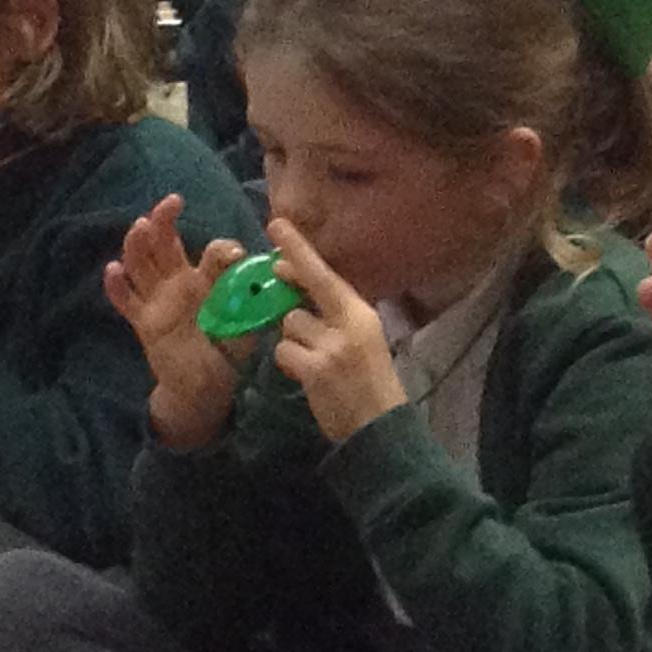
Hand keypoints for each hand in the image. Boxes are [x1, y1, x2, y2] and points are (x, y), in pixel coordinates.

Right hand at [103, 194, 248, 448]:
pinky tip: (112, 270)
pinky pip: (125, 301)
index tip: (235, 254)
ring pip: (141, 264)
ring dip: (137, 244)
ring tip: (140, 226)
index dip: (221, 249)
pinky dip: (116, 286)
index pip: (211, 252)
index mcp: (208, 279)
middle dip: (165, 220)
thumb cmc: (229, 351)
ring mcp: (158, 300)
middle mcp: (179, 282)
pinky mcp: (144, 321)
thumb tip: (276, 278)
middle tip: (171, 203)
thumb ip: (257, 302)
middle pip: (165, 243)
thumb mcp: (248, 325)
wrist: (206, 387)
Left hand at [268, 218, 406, 443]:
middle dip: (289, 267)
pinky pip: (284, 351)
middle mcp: (349, 322)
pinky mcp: (316, 368)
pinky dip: (288, 362)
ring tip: (310, 359)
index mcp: (362, 313)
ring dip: (292, 338)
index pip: (328, 273)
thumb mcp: (363, 340)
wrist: (379, 426)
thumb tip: (294, 290)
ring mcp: (332, 345)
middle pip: (309, 285)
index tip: (278, 225)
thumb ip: (335, 315)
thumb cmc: (370, 381)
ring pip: (290, 322)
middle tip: (272, 261)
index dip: (300, 249)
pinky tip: (304, 375)